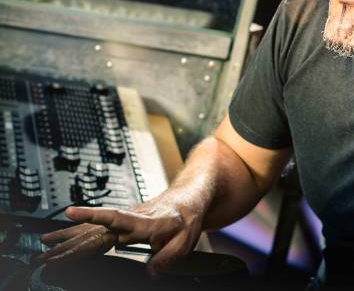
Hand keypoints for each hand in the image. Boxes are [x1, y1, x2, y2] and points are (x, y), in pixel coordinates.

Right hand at [39, 194, 203, 275]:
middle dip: (69, 242)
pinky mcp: (120, 223)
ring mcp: (123, 219)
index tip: (71, 211)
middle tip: (46, 255)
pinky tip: (62, 237)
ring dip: (67, 237)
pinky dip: (76, 233)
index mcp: (146, 221)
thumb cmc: (186, 218)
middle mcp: (131, 217)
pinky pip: (95, 228)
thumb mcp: (186, 240)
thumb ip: (168, 258)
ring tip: (44, 245)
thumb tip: (151, 274)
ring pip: (92, 228)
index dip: (92, 215)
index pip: (115, 216)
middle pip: (96, 229)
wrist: (187, 200)